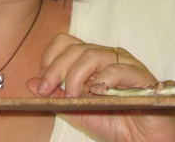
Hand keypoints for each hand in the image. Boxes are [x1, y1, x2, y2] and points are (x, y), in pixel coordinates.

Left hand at [27, 34, 174, 141]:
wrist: (145, 140)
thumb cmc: (114, 122)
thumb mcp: (77, 111)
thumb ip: (56, 96)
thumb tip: (29, 83)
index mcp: (90, 59)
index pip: (64, 42)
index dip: (49, 59)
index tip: (42, 84)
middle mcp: (106, 55)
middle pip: (74, 48)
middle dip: (56, 69)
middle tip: (48, 90)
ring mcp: (123, 63)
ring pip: (92, 54)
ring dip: (76, 76)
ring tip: (75, 96)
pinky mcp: (140, 75)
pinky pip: (118, 68)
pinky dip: (103, 80)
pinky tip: (96, 92)